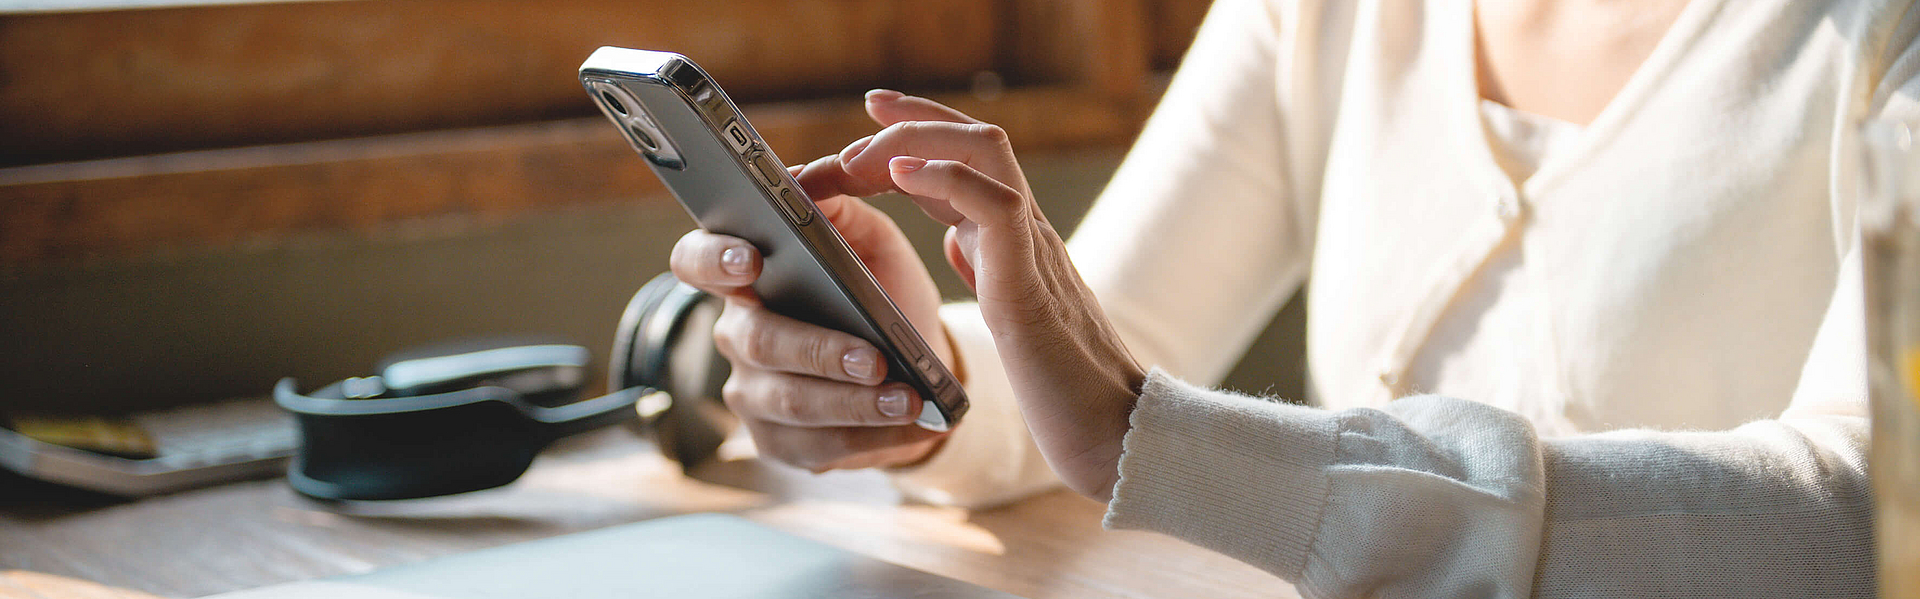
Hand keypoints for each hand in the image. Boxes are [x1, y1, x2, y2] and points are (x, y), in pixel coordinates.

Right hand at [668, 93, 965, 471]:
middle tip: (874, 358)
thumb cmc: (881, 292)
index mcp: (745, 275)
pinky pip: (818, 446)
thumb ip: (842, 211)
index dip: (714, 260)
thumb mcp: (872, 243)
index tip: (752, 260)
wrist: (912, 363)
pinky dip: (870, 437)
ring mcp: (753, 394)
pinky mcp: (781, 442)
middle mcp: (737, 334)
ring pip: (790, 401)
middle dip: (819, 350)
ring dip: (854, 402)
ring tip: (907, 398)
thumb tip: (810, 183)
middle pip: (757, 341)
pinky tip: (909, 427)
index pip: (697, 260)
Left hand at [837, 92, 1146, 500]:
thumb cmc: (1064, 391)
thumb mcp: (1012, 318)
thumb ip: (990, 272)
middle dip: (911, 120)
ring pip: (986, 152)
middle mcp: (1027, 233)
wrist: (1115, 435)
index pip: (965, 163)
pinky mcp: (1030, 283)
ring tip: (861, 154)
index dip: (916, 136)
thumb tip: (959, 241)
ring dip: (917, 139)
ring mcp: (1034, 251)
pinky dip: (945, 178)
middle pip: (975, 140)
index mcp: (1015, 241)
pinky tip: (901, 176)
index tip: (868, 120)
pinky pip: (995, 204)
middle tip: (858, 118)